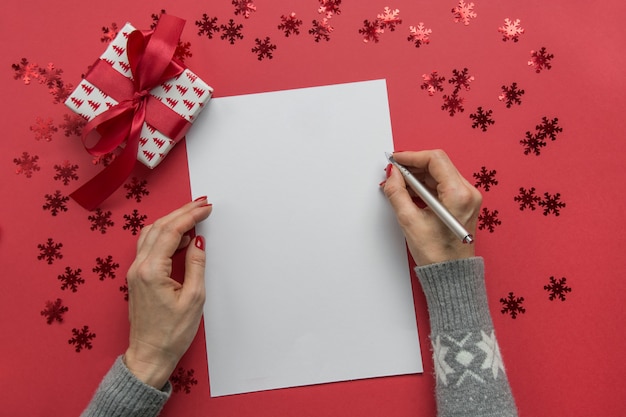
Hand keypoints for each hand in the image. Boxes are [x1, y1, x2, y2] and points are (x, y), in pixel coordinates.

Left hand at [123, 197, 212, 388]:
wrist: (150, 354)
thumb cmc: (171, 333)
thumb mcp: (194, 299)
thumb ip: (196, 265)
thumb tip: (198, 241)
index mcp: (151, 271)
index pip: (171, 231)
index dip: (190, 215)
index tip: (206, 207)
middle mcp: (139, 267)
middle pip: (159, 227)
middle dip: (181, 212)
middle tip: (202, 203)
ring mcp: (135, 271)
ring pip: (151, 234)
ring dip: (172, 221)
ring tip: (193, 216)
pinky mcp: (137, 277)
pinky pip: (149, 246)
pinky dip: (164, 235)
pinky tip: (180, 237)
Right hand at [382, 150, 481, 265]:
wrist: (451, 274)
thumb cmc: (438, 254)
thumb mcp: (410, 221)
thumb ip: (398, 193)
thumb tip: (392, 176)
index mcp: (459, 195)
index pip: (435, 160)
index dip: (412, 157)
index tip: (396, 159)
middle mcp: (468, 193)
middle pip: (438, 165)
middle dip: (414, 166)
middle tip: (394, 172)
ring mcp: (467, 198)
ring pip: (439, 175)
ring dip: (418, 176)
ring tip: (398, 184)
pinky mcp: (463, 204)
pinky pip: (442, 186)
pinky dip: (425, 186)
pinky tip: (410, 192)